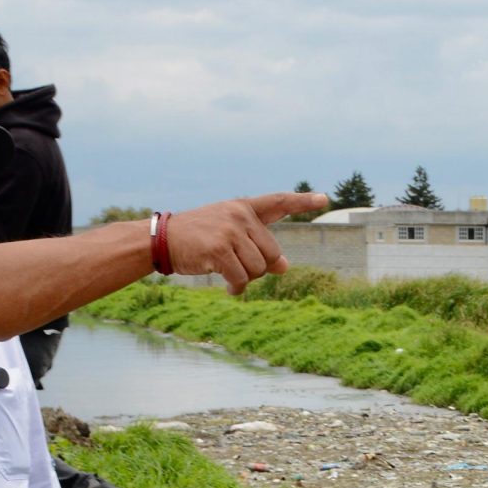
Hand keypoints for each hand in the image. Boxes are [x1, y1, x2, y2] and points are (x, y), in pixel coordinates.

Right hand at [164, 193, 330, 292]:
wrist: (163, 240)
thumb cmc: (199, 239)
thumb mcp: (230, 237)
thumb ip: (257, 246)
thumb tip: (284, 267)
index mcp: (243, 208)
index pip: (278, 202)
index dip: (302, 202)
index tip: (323, 199)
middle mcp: (239, 216)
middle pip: (272, 254)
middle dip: (259, 268)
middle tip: (239, 268)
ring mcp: (229, 232)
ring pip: (259, 269)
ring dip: (247, 280)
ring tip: (231, 277)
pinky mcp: (219, 250)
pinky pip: (242, 279)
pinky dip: (237, 289)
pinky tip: (229, 288)